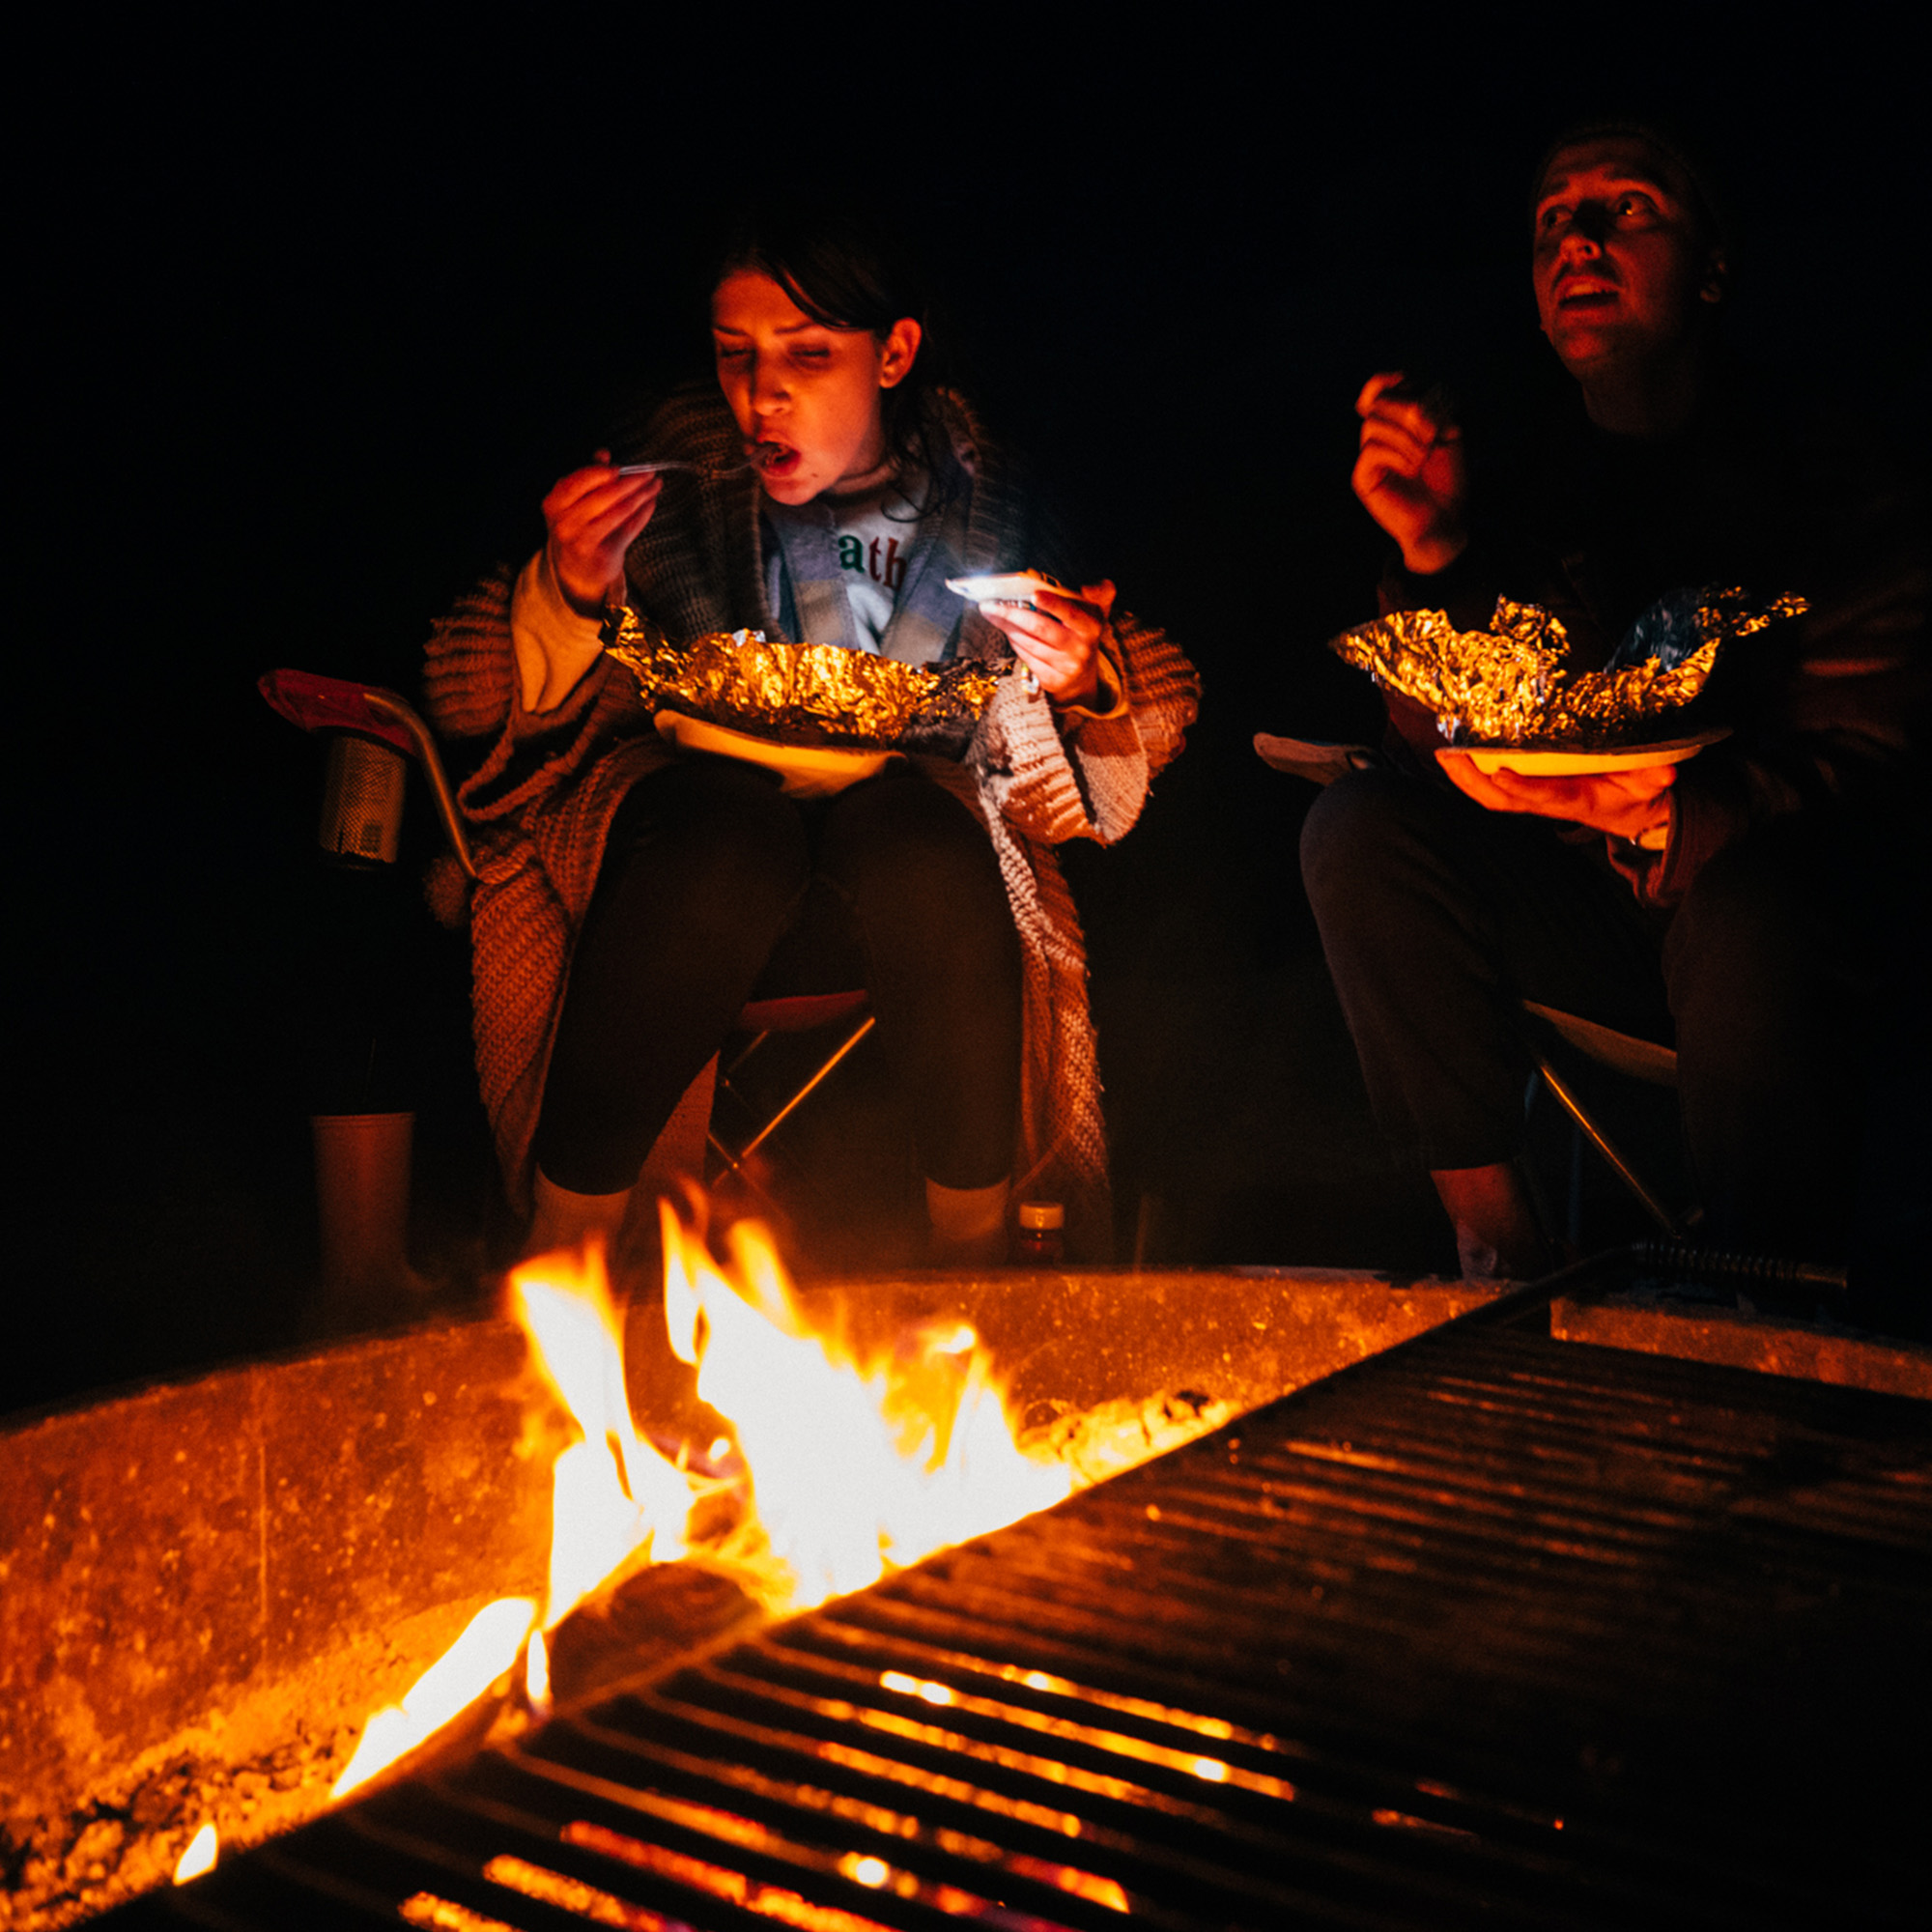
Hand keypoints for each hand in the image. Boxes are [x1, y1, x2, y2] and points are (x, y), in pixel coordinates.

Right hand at [542, 450, 662, 614]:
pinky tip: (651, 502)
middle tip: (649, 472)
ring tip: (655, 485)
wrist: (576, 569)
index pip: (577, 482)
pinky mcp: (603, 555)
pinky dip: (643, 514)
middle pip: (604, 496)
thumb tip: (603, 453)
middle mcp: (565, 524)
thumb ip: (587, 476)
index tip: (620, 467)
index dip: (600, 473)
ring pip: (620, 511)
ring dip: (642, 495)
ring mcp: (583, 541)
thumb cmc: (577, 527)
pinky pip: (629, 529)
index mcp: (554, 505)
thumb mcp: (573, 501)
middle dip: (631, 481)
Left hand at [979, 580, 1113, 707]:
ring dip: (1006, 626)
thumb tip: (1089, 586)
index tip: (1034, 594)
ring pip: (1028, 642)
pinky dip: (1014, 642)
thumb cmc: (1082, 635)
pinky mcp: (1050, 680)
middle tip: (989, 604)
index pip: (1070, 613)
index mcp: (1090, 627)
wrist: (1082, 678)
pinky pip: (1025, 657)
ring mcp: (1064, 667)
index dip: (1052, 604)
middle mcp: (1079, 648)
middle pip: (1039, 627)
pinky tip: (1008, 632)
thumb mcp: (1098, 613)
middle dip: (1011, 614)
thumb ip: (1099, 594)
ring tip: (992, 613)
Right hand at [1352, 372, 1467, 574]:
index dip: (1389, 381)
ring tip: (1425, 455)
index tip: (1408, 383)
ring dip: (1406, 435)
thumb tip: (1415, 404)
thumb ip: (1433, 411)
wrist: (1444, 518)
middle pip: (1379, 401)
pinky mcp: (1363, 478)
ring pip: (1373, 423)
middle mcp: (1379, 436)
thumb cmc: (1448, 479)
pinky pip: (1371, 449)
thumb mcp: (1449, 435)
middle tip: (1432, 432)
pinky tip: (1413, 468)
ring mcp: (1369, 457)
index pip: (1379, 388)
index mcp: (1396, 422)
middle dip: (1408, 409)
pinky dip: (1397, 454)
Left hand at [1439, 752, 1676, 842]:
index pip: (1543, 796)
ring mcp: (1536, 799)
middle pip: (1502, 800)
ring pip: (1492, 796)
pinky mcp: (1531, 792)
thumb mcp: (1651, 788)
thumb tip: (1666, 772)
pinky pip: (1496, 789)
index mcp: (1574, 799)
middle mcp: (1547, 801)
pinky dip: (1474, 776)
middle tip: (1448, 756)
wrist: (1633, 814)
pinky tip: (1456, 757)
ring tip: (1443, 754)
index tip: (1499, 771)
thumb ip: (1655, 779)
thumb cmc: (1637, 797)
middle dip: (1472, 782)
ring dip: (1465, 778)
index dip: (1521, 787)